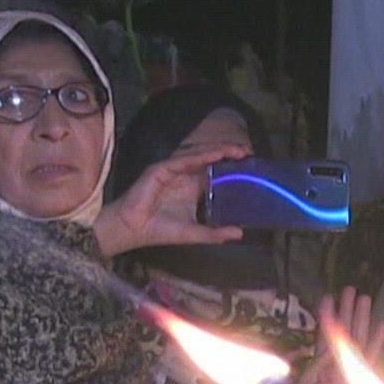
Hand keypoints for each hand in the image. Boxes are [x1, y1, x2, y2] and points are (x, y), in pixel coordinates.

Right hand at [95, 145, 247, 255]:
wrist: (133, 229)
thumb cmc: (159, 230)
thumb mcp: (194, 233)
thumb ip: (215, 233)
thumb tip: (240, 233)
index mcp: (192, 188)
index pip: (215, 173)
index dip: (231, 168)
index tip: (250, 166)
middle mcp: (184, 176)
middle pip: (209, 160)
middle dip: (228, 155)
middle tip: (248, 153)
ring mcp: (173, 170)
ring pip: (199, 156)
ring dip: (218, 151)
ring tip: (237, 150)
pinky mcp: (162, 169)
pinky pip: (184, 159)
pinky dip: (200, 156)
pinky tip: (215, 153)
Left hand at [290, 286, 383, 383]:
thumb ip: (314, 367)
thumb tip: (326, 351)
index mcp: (322, 366)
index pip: (325, 336)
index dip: (327, 317)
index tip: (328, 297)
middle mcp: (339, 364)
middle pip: (344, 331)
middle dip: (347, 310)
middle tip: (350, 289)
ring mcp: (353, 371)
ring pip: (358, 338)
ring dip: (361, 318)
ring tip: (364, 297)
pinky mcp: (364, 380)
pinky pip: (371, 357)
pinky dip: (377, 341)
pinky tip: (382, 325)